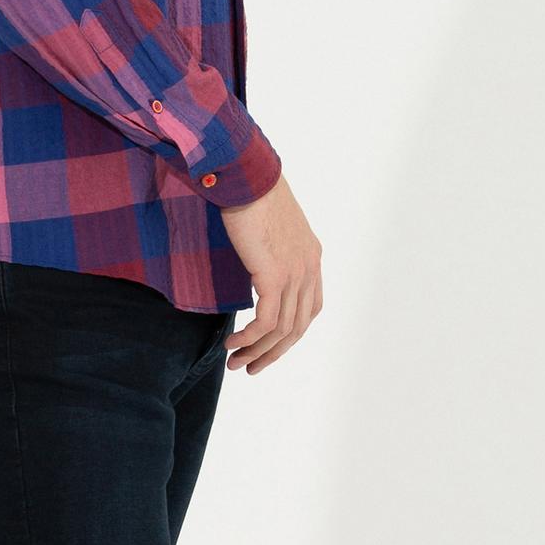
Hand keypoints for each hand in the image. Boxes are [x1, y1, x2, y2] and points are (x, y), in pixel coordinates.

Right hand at [218, 173, 323, 373]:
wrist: (246, 177)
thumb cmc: (250, 193)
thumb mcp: (269, 227)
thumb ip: (270, 250)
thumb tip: (254, 263)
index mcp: (311, 258)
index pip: (309, 310)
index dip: (289, 335)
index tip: (266, 347)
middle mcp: (309, 269)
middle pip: (297, 327)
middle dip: (273, 353)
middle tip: (250, 367)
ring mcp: (295, 274)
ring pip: (281, 330)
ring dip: (257, 351)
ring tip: (235, 363)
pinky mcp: (275, 276)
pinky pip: (266, 322)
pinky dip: (249, 338)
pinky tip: (233, 343)